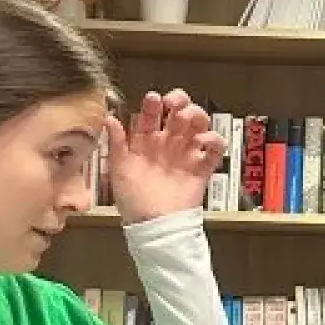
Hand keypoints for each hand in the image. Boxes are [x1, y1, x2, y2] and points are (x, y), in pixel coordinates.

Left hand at [105, 89, 227, 224]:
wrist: (154, 225)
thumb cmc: (133, 199)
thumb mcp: (119, 169)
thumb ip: (116, 142)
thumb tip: (108, 118)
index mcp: (147, 142)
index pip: (152, 115)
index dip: (154, 104)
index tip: (154, 99)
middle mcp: (168, 144)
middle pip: (179, 113)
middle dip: (180, 102)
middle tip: (175, 104)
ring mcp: (186, 154)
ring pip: (199, 125)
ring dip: (197, 116)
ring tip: (190, 121)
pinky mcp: (202, 168)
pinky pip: (215, 149)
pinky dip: (215, 141)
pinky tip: (206, 141)